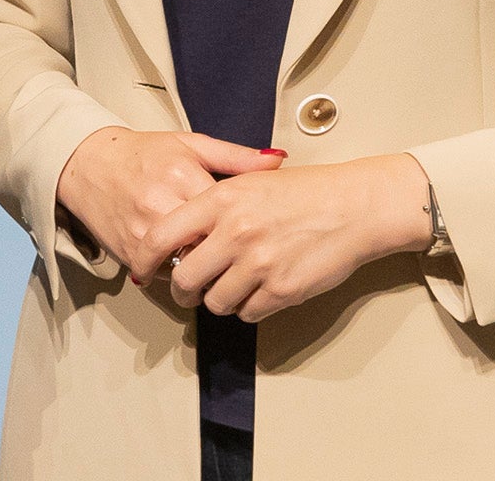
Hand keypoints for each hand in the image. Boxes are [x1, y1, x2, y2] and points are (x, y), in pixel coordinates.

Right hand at [53, 127, 285, 274]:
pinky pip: (163, 273)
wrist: (87, 162)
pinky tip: (184, 263)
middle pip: (209, 245)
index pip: (227, 214)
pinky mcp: (128, 250)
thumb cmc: (142, 154)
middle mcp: (160, 204)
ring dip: (203, 269)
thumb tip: (279, 161)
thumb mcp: (190, 145)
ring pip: (187, 265)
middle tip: (241, 258)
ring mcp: (142, 230)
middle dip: (227, 255)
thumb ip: (236, 157)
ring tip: (216, 266)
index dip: (245, 229)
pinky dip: (176, 272)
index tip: (256, 234)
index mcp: (181, 175)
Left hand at [143, 153, 432, 322]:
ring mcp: (259, 264)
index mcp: (220, 201)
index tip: (143, 269)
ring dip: (217, 300)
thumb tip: (178, 233)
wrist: (351, 207)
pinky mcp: (282, 290)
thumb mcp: (247, 180)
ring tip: (229, 287)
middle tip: (188, 291)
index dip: (146, 257)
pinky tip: (256, 291)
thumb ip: (210, 205)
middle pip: (185, 278)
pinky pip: (248, 312)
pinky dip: (247, 308)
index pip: (162, 236)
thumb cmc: (302, 192)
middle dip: (182, 291)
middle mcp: (235, 232)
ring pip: (215, 302)